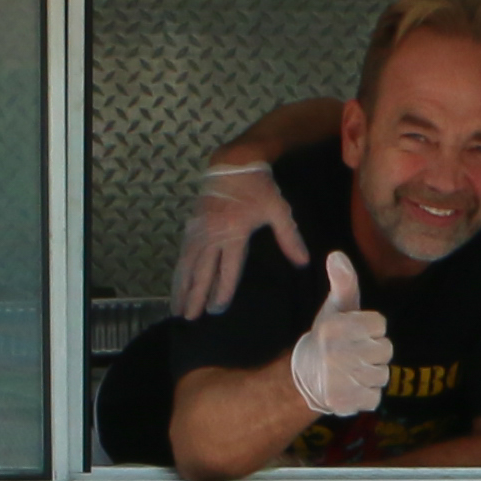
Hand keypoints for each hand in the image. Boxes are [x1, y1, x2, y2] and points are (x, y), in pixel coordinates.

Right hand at [174, 162, 310, 317]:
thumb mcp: (278, 210)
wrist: (233, 162)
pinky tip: (177, 285)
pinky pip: (183, 253)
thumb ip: (289, 238)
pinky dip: (179, 271)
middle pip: (202, 271)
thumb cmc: (259, 187)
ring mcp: (199, 229)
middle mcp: (212, 233)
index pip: (227, 268)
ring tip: (177, 308)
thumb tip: (303, 262)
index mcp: (234, 231)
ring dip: (181, 287)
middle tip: (190, 318)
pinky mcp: (192, 225)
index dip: (222, 290)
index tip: (217, 308)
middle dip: (196, 296)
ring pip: (187, 264)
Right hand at [287, 253, 390, 420]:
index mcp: (335, 327)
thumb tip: (337, 254)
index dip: (371, 329)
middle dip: (374, 352)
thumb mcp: (335, 307)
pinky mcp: (344, 402)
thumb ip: (343, 282)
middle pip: (386, 350)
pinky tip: (351, 387)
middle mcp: (336, 353)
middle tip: (353, 353)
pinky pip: (375, 397)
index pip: (380, 324)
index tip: (354, 333)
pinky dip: (367, 394)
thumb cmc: (329, 336)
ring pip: (383, 375)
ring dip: (372, 374)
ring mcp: (339, 380)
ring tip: (352, 370)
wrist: (305, 376)